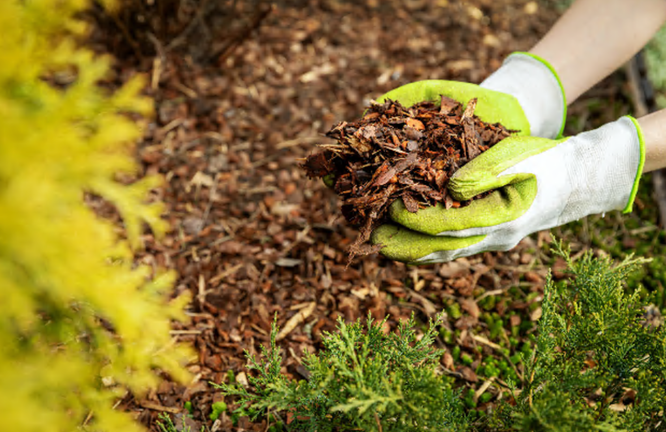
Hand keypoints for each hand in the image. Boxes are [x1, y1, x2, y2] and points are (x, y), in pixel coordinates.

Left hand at [371, 117, 643, 263]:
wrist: (575, 181)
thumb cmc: (546, 162)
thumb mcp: (519, 157)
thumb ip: (486, 172)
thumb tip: (452, 187)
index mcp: (503, 218)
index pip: (450, 225)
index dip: (418, 219)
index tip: (391, 209)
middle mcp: (496, 238)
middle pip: (443, 247)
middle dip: (407, 245)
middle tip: (373, 240)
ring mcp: (493, 242)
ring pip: (447, 252)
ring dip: (414, 249)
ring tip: (382, 243)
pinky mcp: (489, 238)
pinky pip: (454, 246)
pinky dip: (429, 245)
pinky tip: (408, 241)